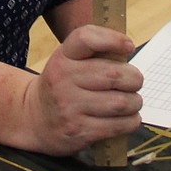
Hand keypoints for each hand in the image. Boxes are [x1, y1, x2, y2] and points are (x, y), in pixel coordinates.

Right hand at [22, 25, 142, 154]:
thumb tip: (127, 49)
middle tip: (134, 82)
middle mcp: (63, 80)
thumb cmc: (61, 86)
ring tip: (132, 102)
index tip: (128, 46)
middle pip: (114, 74)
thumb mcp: (67, 62)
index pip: (86, 38)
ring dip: (135, 102)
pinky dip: (131, 121)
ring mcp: (70, 108)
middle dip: (134, 78)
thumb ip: (94, 53)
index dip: (113, 39)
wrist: (35, 119)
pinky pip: (118, 125)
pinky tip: (127, 118)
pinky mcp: (79, 131)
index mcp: (62, 57)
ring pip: (121, 102)